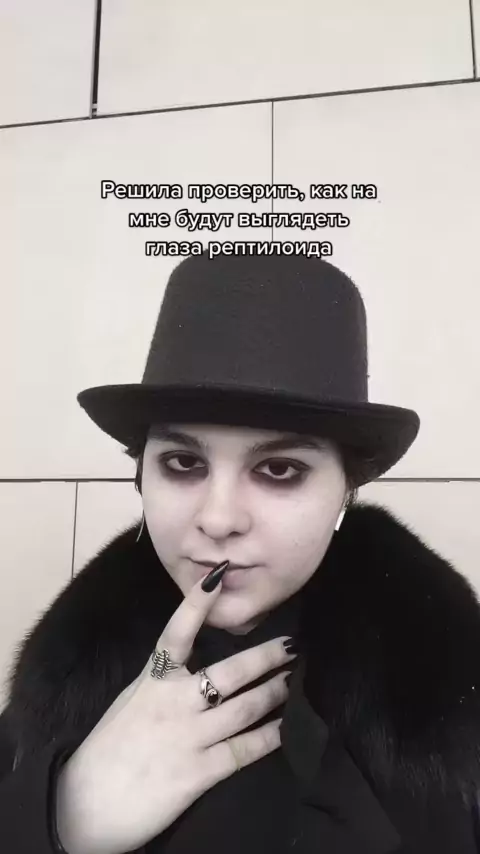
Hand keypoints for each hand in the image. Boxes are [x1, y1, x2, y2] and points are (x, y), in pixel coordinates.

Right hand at [55, 564, 296, 853]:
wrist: (84, 805)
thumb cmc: (106, 750)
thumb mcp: (130, 702)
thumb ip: (159, 684)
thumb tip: (187, 668)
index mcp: (151, 681)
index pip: (176, 633)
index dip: (196, 604)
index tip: (218, 576)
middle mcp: (173, 702)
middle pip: (229, 672)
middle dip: (265, 657)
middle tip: (292, 646)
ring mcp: (189, 736)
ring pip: (244, 707)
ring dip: (273, 693)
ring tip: (293, 681)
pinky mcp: (199, 772)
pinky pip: (243, 750)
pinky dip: (269, 738)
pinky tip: (286, 729)